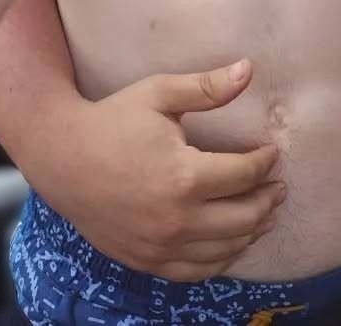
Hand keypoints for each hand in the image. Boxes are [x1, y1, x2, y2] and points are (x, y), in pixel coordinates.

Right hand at [45, 60, 284, 280]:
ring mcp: (161, 246)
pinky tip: (232, 243)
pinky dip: (222, 259)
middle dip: (268, 200)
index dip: (265, 163)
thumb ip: (207, 87)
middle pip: (243, 218)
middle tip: (278, 186)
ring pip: (225, 250)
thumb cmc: (112, 120)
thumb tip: (249, 69)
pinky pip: (197, 272)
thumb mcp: (159, 94)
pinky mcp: (147, 261)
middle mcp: (177, 219)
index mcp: (184, 176)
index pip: (244, 175)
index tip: (272, 152)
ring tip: (265, 213)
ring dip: (252, 231)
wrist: (62, 158)